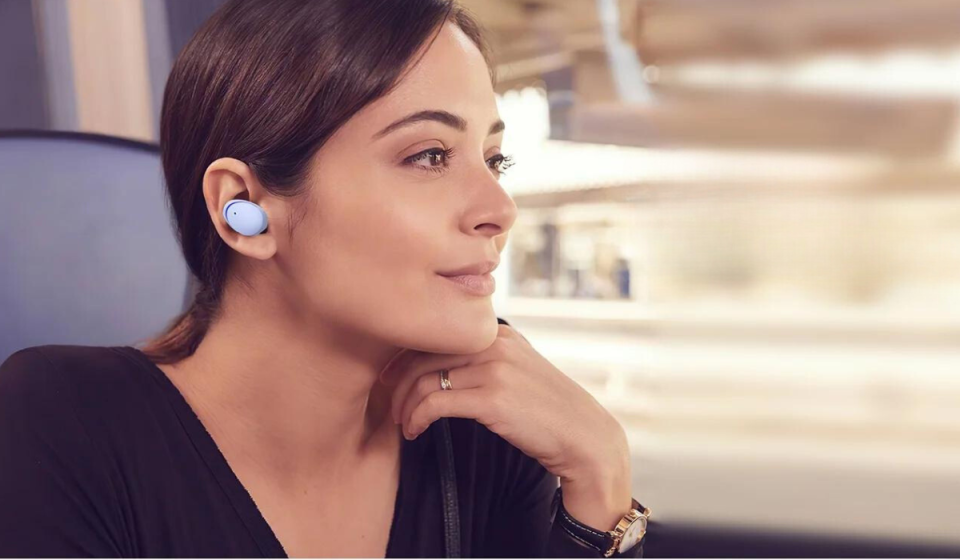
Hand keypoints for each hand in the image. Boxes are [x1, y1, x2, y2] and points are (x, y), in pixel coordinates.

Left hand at [378, 323, 629, 487]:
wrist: (584, 437)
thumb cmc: (547, 412)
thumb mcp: (519, 371)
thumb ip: (486, 360)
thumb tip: (442, 368)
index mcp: (497, 333)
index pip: (435, 333)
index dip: (404, 356)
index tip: (391, 379)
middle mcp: (494, 343)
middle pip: (423, 352)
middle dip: (397, 381)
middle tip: (389, 405)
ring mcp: (495, 368)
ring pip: (425, 378)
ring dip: (404, 405)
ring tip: (403, 425)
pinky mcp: (493, 398)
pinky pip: (435, 402)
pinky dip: (416, 418)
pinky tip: (414, 432)